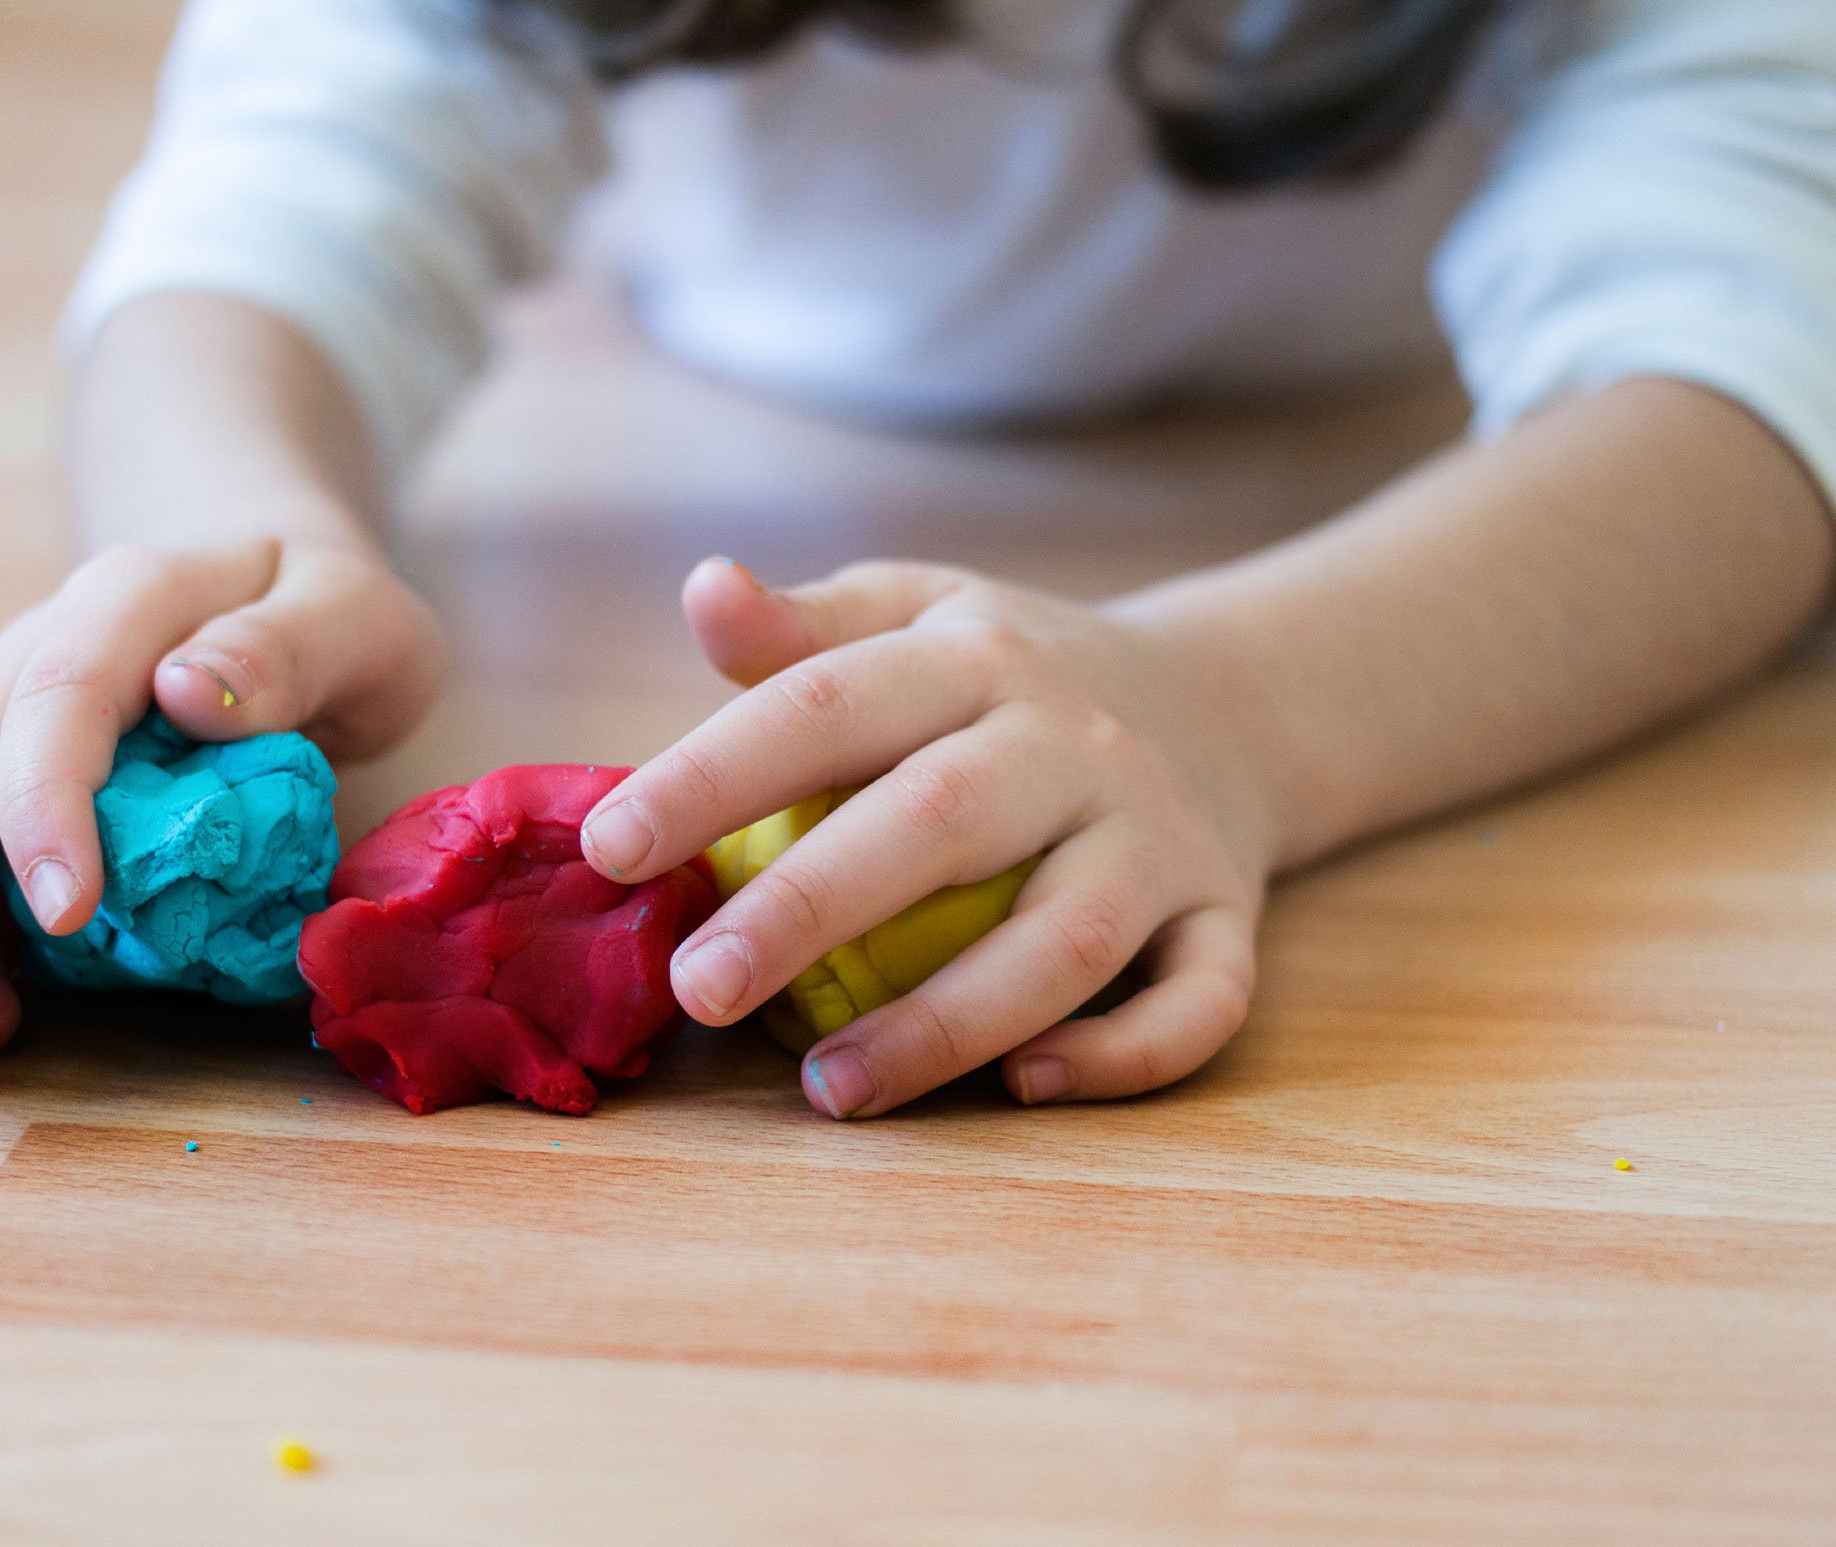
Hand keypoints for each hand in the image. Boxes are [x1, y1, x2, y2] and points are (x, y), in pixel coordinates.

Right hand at [0, 533, 443, 1093]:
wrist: (286, 589)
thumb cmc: (330, 610)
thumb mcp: (356, 618)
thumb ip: (289, 649)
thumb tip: (184, 693)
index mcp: (124, 604)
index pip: (59, 699)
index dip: (46, 803)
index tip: (66, 910)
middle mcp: (41, 658)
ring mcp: (16, 726)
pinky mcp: (19, 790)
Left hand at [580, 557, 1282, 1118]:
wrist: (1228, 702)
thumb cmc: (1014, 679)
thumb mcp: (919, 618)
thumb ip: (805, 628)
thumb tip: (704, 590)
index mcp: (974, 660)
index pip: (826, 706)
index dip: (712, 776)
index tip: (607, 849)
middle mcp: (1072, 745)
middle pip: (940, 823)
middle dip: (813, 909)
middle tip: (698, 991)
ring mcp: (1159, 838)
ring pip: (1068, 939)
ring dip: (949, 1022)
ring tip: (827, 1089)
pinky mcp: (1226, 918)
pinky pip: (1199, 1000)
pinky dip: (1123, 1054)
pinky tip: (1025, 1087)